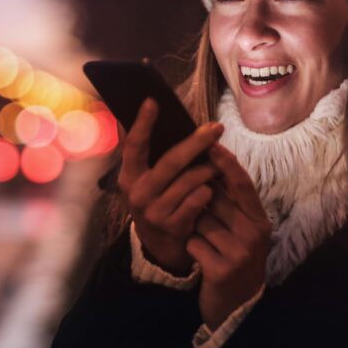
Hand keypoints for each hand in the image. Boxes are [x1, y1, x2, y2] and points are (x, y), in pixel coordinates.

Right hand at [117, 97, 223, 273]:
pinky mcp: (173, 226)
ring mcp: (154, 212)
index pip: (134, 146)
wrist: (160, 246)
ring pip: (190, 180)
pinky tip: (212, 188)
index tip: (153, 101)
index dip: (142, 124)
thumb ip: (147, 153)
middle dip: (196, 142)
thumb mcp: (146, 179)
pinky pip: (198, 199)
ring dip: (209, 168)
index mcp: (128, 176)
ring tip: (218, 162)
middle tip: (217, 128)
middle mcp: (138, 193)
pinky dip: (208, 191)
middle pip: (171, 162)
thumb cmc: (158, 200)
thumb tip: (148, 110)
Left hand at [186, 143, 271, 328]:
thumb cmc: (233, 258)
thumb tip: (209, 164)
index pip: (243, 184)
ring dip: (194, 229)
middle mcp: (254, 234)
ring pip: (200, 222)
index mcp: (259, 220)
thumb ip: (229, 203)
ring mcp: (239, 253)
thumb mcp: (240, 230)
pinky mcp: (221, 270)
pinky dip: (190, 248)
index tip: (211, 143)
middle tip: (203, 218)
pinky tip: (200, 258)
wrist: (236, 307)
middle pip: (214, 200)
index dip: (226, 163)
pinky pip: (192, 244)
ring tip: (207, 244)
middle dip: (200, 204)